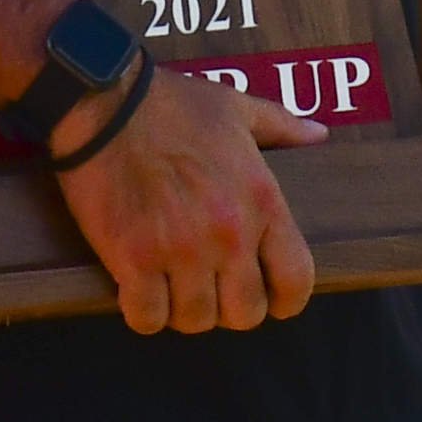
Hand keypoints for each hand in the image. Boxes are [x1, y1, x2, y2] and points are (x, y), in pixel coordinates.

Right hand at [49, 67, 322, 337]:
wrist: (102, 101)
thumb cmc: (169, 103)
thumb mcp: (236, 108)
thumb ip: (281, 125)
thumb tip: (318, 133)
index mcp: (260, 200)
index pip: (295, 281)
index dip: (284, 299)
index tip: (268, 295)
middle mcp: (228, 233)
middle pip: (245, 314)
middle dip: (227, 307)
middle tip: (208, 287)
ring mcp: (180, 250)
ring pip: (195, 320)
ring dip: (182, 309)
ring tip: (170, 285)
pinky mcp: (133, 258)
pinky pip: (147, 317)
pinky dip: (142, 311)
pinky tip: (136, 288)